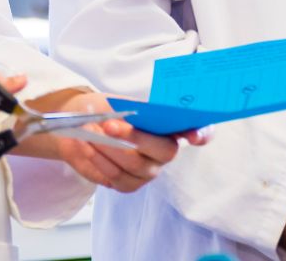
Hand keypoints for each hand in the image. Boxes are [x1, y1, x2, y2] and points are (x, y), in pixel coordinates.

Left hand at [15, 89, 206, 191]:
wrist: (82, 125)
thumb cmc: (108, 109)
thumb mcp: (121, 101)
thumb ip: (136, 109)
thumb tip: (141, 113)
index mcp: (172, 126)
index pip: (201, 132)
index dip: (203, 133)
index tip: (194, 135)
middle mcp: (166, 150)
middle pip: (165, 151)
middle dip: (136, 137)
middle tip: (109, 124)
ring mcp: (149, 170)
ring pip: (137, 165)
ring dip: (110, 148)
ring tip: (89, 132)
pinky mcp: (129, 184)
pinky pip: (118, 177)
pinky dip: (100, 160)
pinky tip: (87, 146)